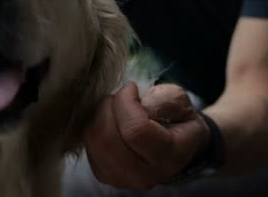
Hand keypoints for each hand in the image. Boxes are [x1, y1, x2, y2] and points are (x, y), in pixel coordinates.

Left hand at [83, 82, 209, 189]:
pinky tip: (107, 121)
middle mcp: (145, 175)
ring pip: (93, 141)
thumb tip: (139, 102)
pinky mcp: (103, 174)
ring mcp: (121, 178)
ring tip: (114, 107)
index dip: (126, 102)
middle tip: (119, 97)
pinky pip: (87, 145)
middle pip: (107, 138)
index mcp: (170, 156)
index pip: (135, 130)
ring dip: (98, 115)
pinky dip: (92, 126)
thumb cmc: (176, 118)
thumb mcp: (180, 102)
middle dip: (108, 107)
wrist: (172, 144)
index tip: (132, 88)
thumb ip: (164, 98)